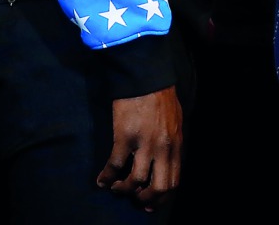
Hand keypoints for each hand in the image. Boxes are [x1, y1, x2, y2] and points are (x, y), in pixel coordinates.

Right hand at [96, 87, 181, 211]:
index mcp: (176, 143)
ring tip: (117, 188)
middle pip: (158, 187)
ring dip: (125, 190)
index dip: (162, 196)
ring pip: (136, 181)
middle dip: (146, 199)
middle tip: (136, 200)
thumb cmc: (160, 94)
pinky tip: (101, 180)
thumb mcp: (175, 119)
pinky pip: (114, 165)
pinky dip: (107, 177)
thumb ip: (173, 140)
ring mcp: (144, 143)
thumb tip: (168, 156)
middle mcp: (163, 147)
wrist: (145, 75)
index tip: (152, 203)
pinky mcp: (125, 137)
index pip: (173, 180)